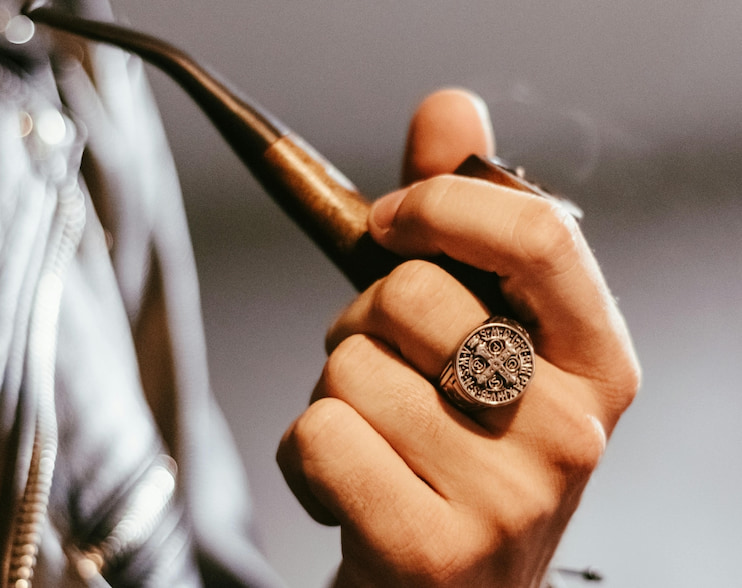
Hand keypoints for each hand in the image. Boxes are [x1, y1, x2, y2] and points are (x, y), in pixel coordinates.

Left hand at [277, 88, 639, 586]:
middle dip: (364, 319)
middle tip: (385, 368)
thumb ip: (466, 221)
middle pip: (412, 295)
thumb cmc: (460, 452)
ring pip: (351, 367)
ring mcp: (506, 497)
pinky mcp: (431, 551)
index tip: (391, 219)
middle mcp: (569, 430)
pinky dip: (305, 455)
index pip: (538, 234)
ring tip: (376, 437)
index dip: (443, 203)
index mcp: (595, 362)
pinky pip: (319, 435)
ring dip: (335, 390)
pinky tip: (349, 488)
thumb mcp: (485, 339)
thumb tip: (450, 112)